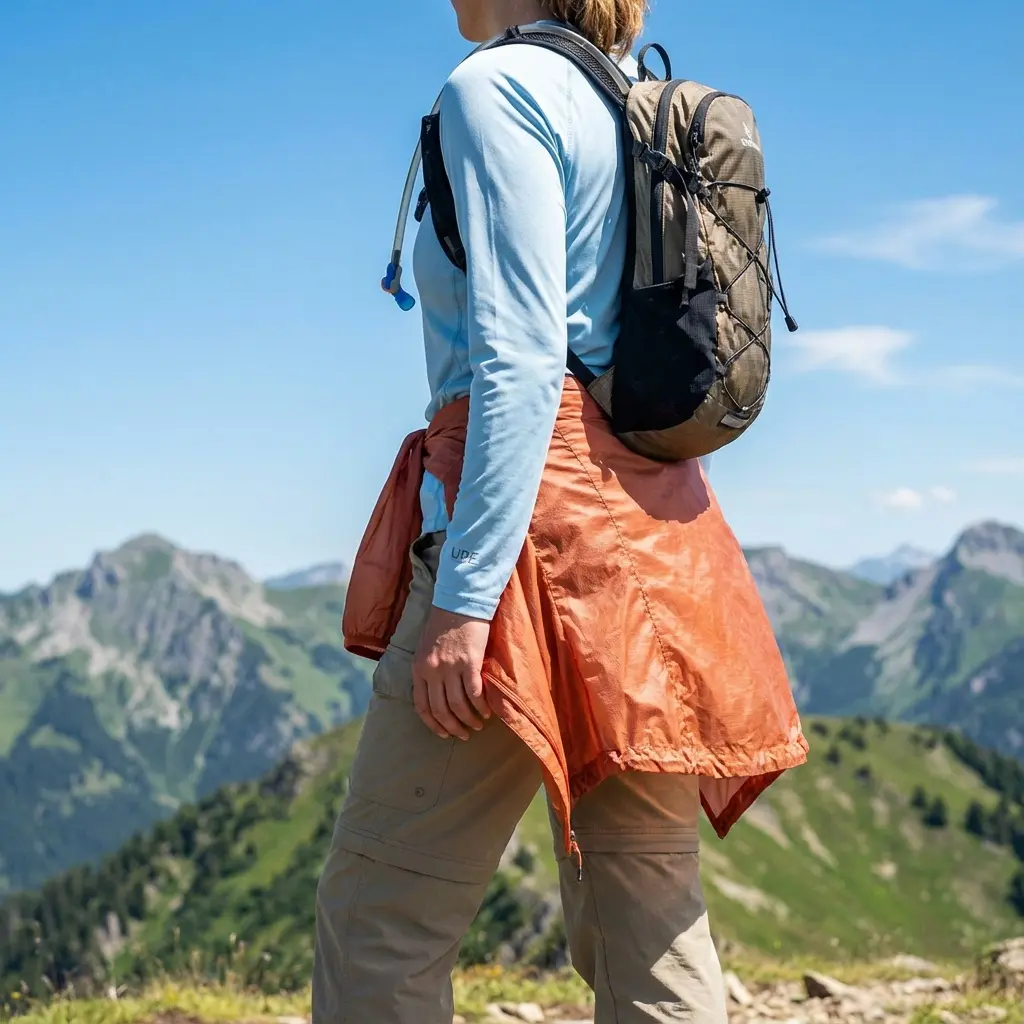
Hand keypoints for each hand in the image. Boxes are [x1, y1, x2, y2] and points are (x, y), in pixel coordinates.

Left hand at [413, 607, 491, 739]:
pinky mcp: (469, 662)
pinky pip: (474, 693)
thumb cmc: (442, 623)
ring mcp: (450, 667)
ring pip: (459, 705)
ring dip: (469, 720)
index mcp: (418, 668)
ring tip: (477, 725)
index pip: (422, 706)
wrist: (458, 602)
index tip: (444, 734)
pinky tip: (486, 712)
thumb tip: (434, 693)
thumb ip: (426, 670)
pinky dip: (481, 706)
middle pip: (441, 710)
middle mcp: (432, 671)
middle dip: (454, 727)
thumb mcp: (424, 648)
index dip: (433, 724)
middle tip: (464, 735)